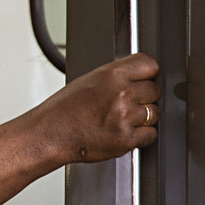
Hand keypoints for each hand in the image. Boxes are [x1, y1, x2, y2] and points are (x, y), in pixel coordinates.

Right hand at [35, 52, 161, 164]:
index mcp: (111, 74)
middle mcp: (121, 93)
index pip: (149, 65)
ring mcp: (125, 117)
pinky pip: (149, 134)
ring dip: (143, 118)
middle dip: (145, 97)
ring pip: (154, 113)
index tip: (144, 80)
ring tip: (122, 120)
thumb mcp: (88, 81)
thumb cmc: (63, 110)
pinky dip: (140, 136)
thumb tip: (137, 79)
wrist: (50, 134)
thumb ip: (116, 78)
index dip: (148, 74)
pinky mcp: (126, 139)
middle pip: (155, 90)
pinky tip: (123, 132)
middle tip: (128, 104)